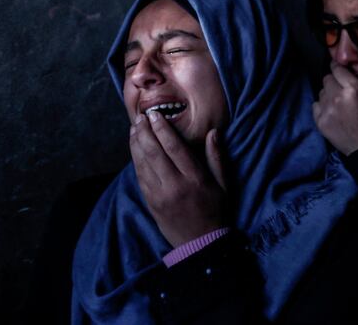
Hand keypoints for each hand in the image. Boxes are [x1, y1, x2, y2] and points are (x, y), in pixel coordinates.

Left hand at [129, 112, 226, 246]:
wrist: (202, 243)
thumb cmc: (216, 210)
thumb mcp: (224, 184)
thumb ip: (217, 158)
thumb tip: (213, 132)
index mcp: (195, 179)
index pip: (174, 147)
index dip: (162, 129)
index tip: (154, 114)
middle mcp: (175, 185)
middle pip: (154, 152)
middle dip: (144, 132)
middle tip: (139, 117)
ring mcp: (160, 195)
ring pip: (143, 164)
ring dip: (136, 144)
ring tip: (133, 128)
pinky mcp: (151, 203)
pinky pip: (140, 177)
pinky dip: (135, 161)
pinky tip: (134, 149)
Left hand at [312, 57, 357, 155]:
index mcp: (353, 90)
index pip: (337, 69)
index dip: (339, 68)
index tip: (340, 70)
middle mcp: (337, 98)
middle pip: (327, 79)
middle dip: (334, 81)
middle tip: (344, 89)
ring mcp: (327, 111)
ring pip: (321, 92)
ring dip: (329, 94)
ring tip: (340, 103)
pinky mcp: (321, 123)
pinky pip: (315, 106)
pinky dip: (322, 106)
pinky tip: (333, 112)